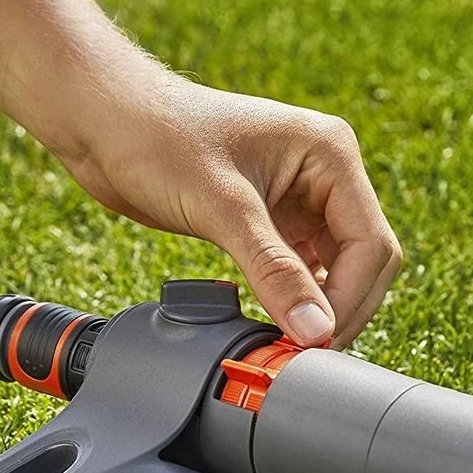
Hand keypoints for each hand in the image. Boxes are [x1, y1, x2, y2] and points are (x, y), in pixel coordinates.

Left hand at [63, 73, 402, 347]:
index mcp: (329, 153)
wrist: (102, 120)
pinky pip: (298, 270)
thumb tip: (314, 331)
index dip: (350, 300)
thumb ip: (273, 270)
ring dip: (316, 308)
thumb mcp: (221, 208)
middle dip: (339, 308)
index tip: (316, 342)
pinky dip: (290, 300)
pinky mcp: (267, 219)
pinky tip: (269, 322)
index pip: (370, 244)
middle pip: (362, 261)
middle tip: (302, 353)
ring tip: (284, 344)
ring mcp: (296, 198)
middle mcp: (322, 174)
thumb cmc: (157, 137)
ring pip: (333, 269)